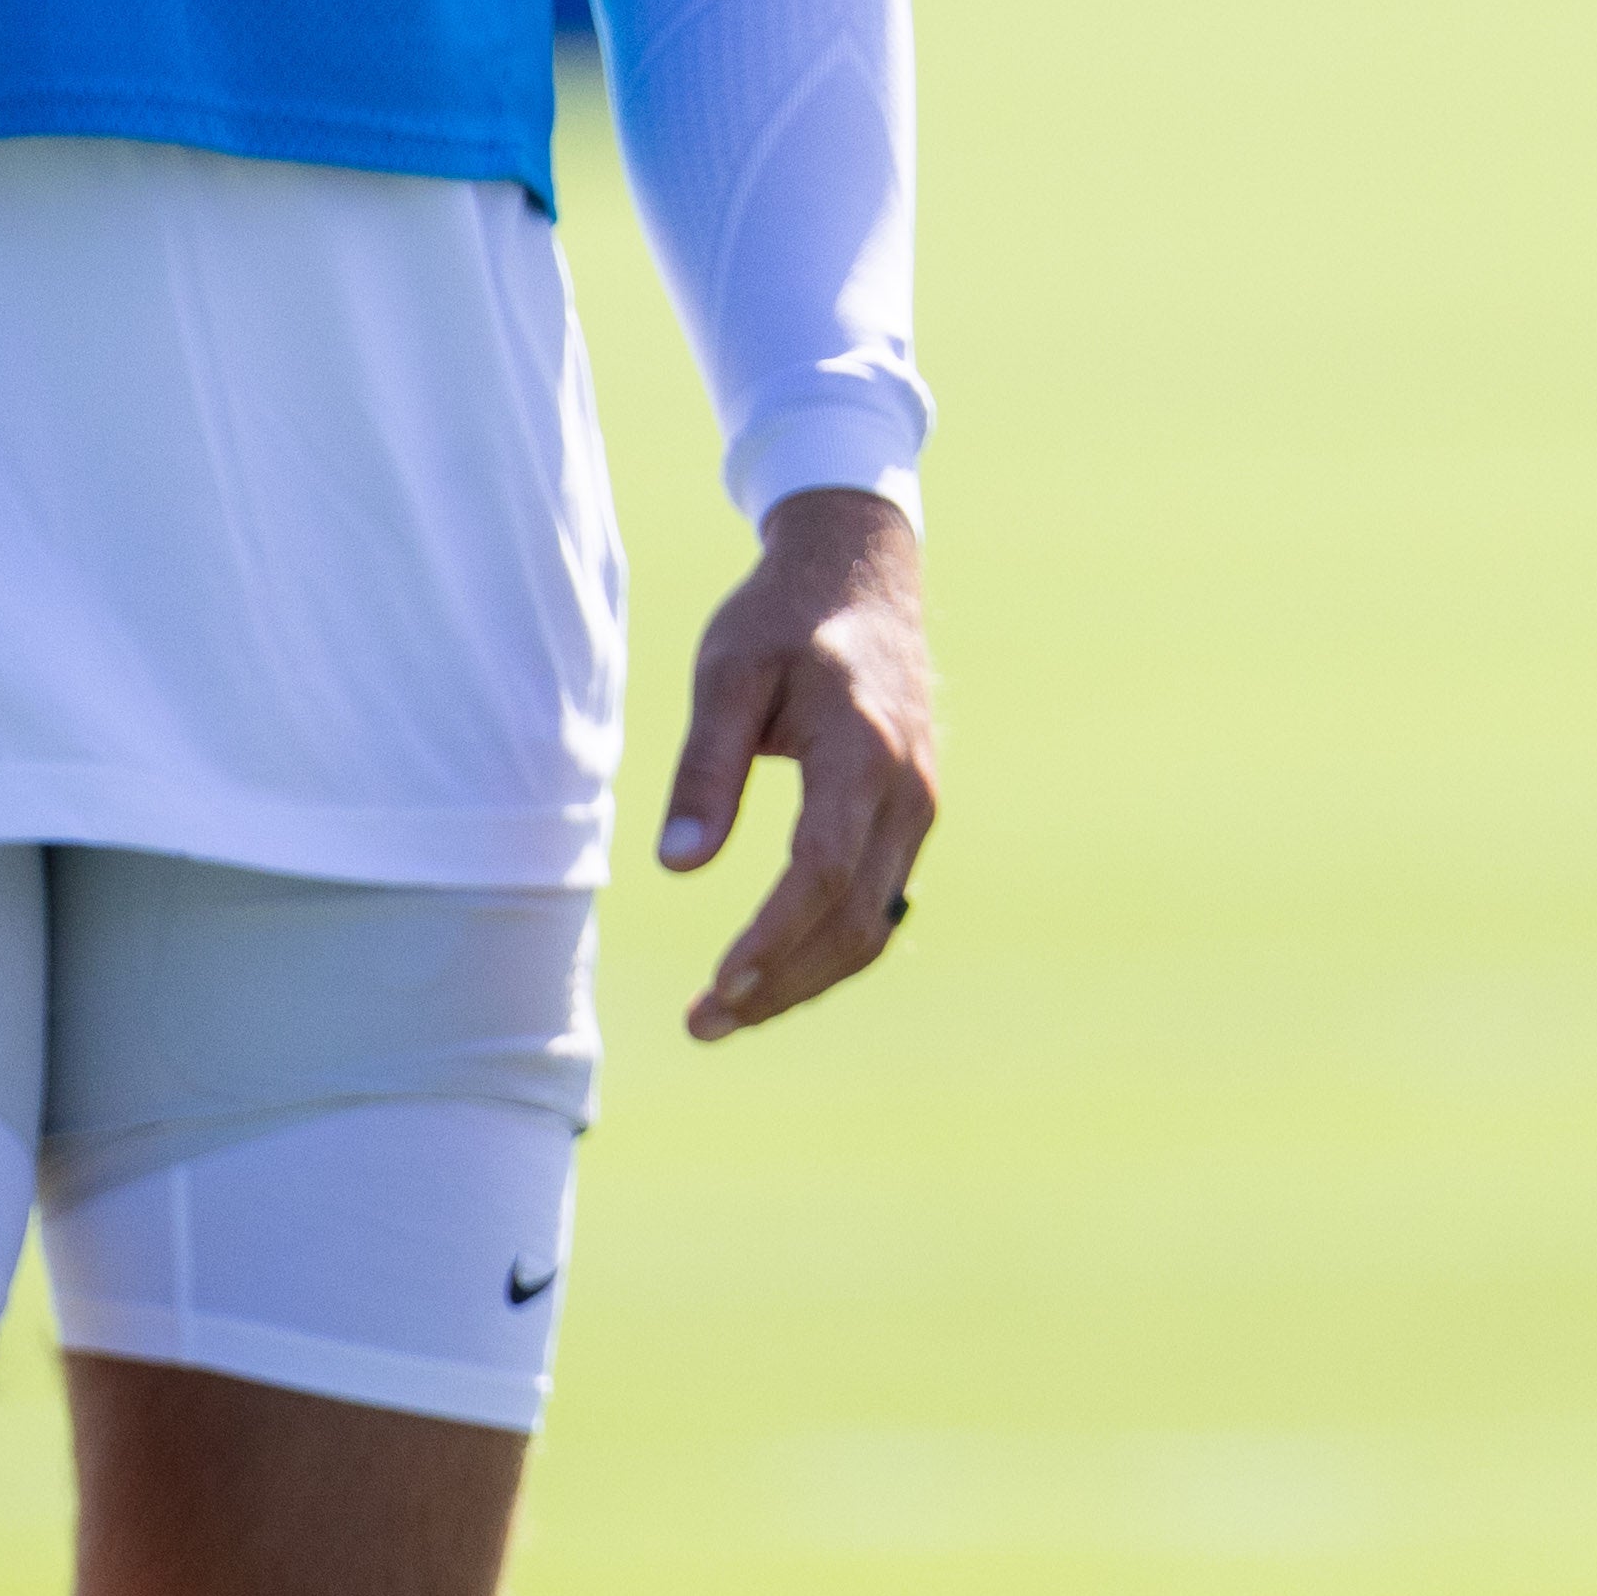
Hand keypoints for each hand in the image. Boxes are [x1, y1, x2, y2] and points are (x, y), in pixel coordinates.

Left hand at [655, 488, 936, 1044]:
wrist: (861, 572)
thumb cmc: (783, 618)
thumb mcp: (727, 672)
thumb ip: (705, 767)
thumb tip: (677, 866)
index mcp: (863, 749)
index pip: (823, 870)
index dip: (774, 938)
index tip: (718, 985)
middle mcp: (907, 789)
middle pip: (855, 919)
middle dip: (781, 984)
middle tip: (702, 1023)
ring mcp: (919, 806)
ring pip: (874, 923)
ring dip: (804, 980)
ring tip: (725, 1013)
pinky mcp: (911, 815)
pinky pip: (880, 903)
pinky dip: (829, 949)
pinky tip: (774, 972)